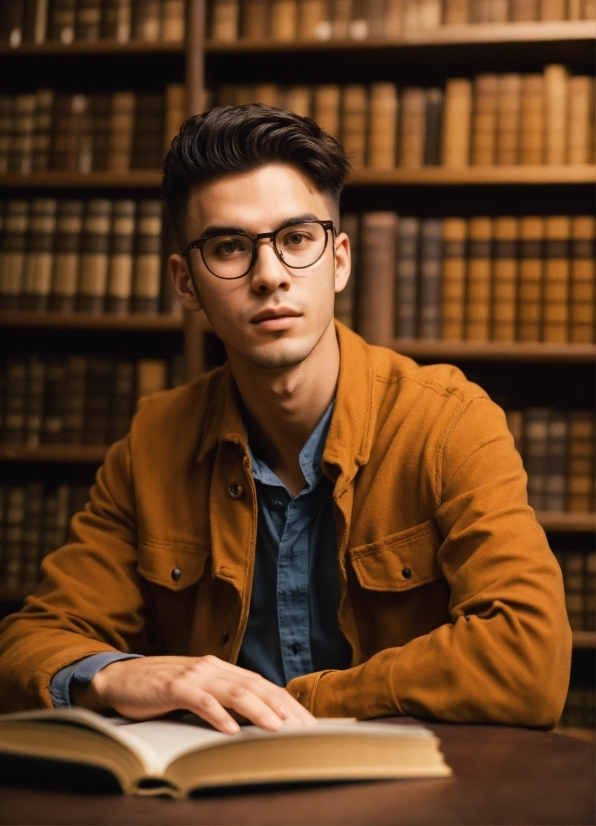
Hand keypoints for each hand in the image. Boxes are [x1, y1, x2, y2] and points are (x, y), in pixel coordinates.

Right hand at [73, 655, 316, 733]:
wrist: (120, 678)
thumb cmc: (161, 690)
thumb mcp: (197, 692)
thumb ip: (223, 699)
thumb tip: (256, 722)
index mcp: (222, 669)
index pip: (263, 685)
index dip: (287, 703)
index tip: (308, 724)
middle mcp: (213, 668)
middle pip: (256, 686)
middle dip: (283, 709)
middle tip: (304, 730)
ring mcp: (194, 675)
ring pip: (234, 691)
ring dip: (258, 710)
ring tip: (277, 728)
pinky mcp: (173, 687)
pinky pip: (200, 700)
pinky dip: (217, 714)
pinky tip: (230, 729)